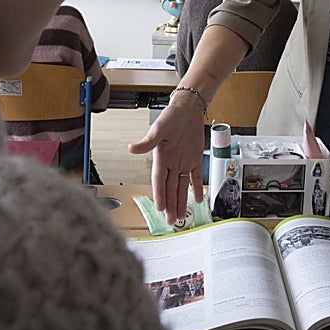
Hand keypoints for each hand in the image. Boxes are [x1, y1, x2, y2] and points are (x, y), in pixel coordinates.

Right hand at [128, 98, 204, 223]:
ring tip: (181, 217)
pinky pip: (195, 177)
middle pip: (170, 188)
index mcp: (160, 157)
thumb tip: (132, 149)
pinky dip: (197, 188)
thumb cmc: (171, 116)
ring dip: (181, 201)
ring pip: (181, 187)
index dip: (160, 195)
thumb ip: (148, 142)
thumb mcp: (159, 129)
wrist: (187, 109)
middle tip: (170, 221)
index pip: (159, 181)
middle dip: (170, 205)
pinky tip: (198, 199)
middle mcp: (171, 163)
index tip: (159, 208)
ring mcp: (182, 162)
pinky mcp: (193, 159)